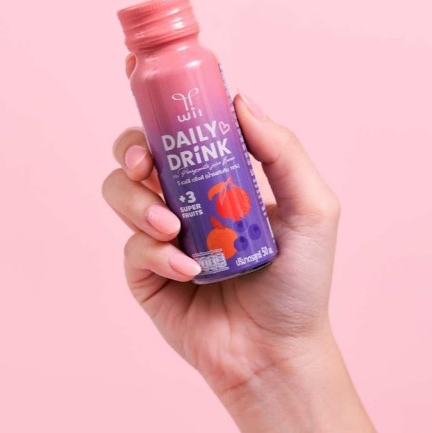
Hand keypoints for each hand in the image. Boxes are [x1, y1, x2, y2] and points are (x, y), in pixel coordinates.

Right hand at [102, 79, 340, 407]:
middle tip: (146, 164)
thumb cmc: (300, 282)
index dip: (159, 102)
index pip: (183, 128)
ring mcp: (161, 235)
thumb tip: (241, 100)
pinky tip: (188, 272)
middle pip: (137, 151)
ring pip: (120, 192)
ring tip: (170, 228)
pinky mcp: (145, 274)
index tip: (145, 81)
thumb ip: (282, 151)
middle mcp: (186, 199)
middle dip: (132, 148)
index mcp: (220, 176)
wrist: (277, 352)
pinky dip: (155, 254)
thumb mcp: (311, 208)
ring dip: (138, 202)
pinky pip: (130, 246)